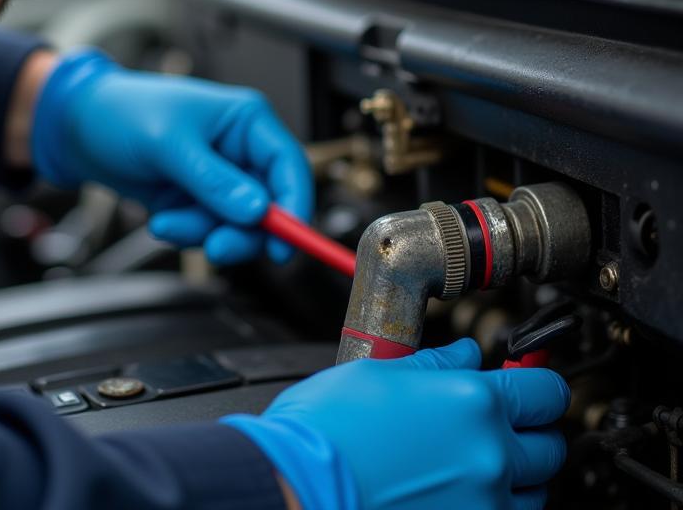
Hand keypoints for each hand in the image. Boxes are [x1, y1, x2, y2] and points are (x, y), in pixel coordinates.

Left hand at [31, 49, 312, 263]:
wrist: (78, 129)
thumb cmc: (123, 113)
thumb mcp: (170, 144)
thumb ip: (214, 180)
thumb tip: (257, 211)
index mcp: (246, 121)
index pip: (289, 166)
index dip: (295, 207)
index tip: (284, 244)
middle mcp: (239, 151)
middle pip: (269, 206)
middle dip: (241, 232)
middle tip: (216, 247)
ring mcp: (219, 179)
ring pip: (236, 226)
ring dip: (203, 232)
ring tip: (166, 221)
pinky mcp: (197, 201)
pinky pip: (208, 231)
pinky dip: (188, 233)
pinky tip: (161, 220)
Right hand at [223, 339, 569, 509]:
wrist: (300, 485)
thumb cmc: (328, 430)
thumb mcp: (378, 372)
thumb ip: (435, 365)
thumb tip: (465, 355)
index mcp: (472, 404)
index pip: (546, 392)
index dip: (538, 385)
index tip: (529, 386)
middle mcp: (489, 458)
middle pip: (550, 448)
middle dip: (531, 433)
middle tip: (500, 425)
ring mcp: (483, 507)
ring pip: (533, 496)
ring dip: (516, 480)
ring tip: (474, 466)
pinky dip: (490, 508)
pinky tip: (458, 494)